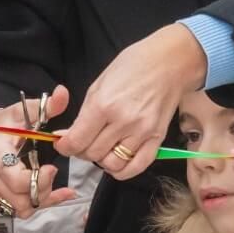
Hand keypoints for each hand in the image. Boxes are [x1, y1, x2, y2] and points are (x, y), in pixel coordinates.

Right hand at [0, 88, 76, 220]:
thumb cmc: (1, 123)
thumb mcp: (21, 111)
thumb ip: (45, 106)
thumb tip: (63, 93)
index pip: (16, 180)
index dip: (38, 180)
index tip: (52, 167)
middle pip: (20, 200)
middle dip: (43, 191)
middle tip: (53, 174)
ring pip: (19, 209)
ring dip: (40, 200)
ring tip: (54, 184)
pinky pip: (15, 210)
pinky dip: (35, 203)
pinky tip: (51, 191)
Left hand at [56, 23, 204, 179]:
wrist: (169, 62)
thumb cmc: (133, 65)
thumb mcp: (100, 84)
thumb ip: (84, 113)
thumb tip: (69, 135)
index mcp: (103, 104)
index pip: (76, 141)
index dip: (65, 146)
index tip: (64, 144)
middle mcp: (122, 122)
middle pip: (92, 154)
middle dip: (83, 150)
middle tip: (85, 140)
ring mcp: (142, 132)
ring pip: (112, 164)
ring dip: (103, 160)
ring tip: (104, 147)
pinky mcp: (157, 139)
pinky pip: (136, 167)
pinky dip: (123, 170)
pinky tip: (118, 160)